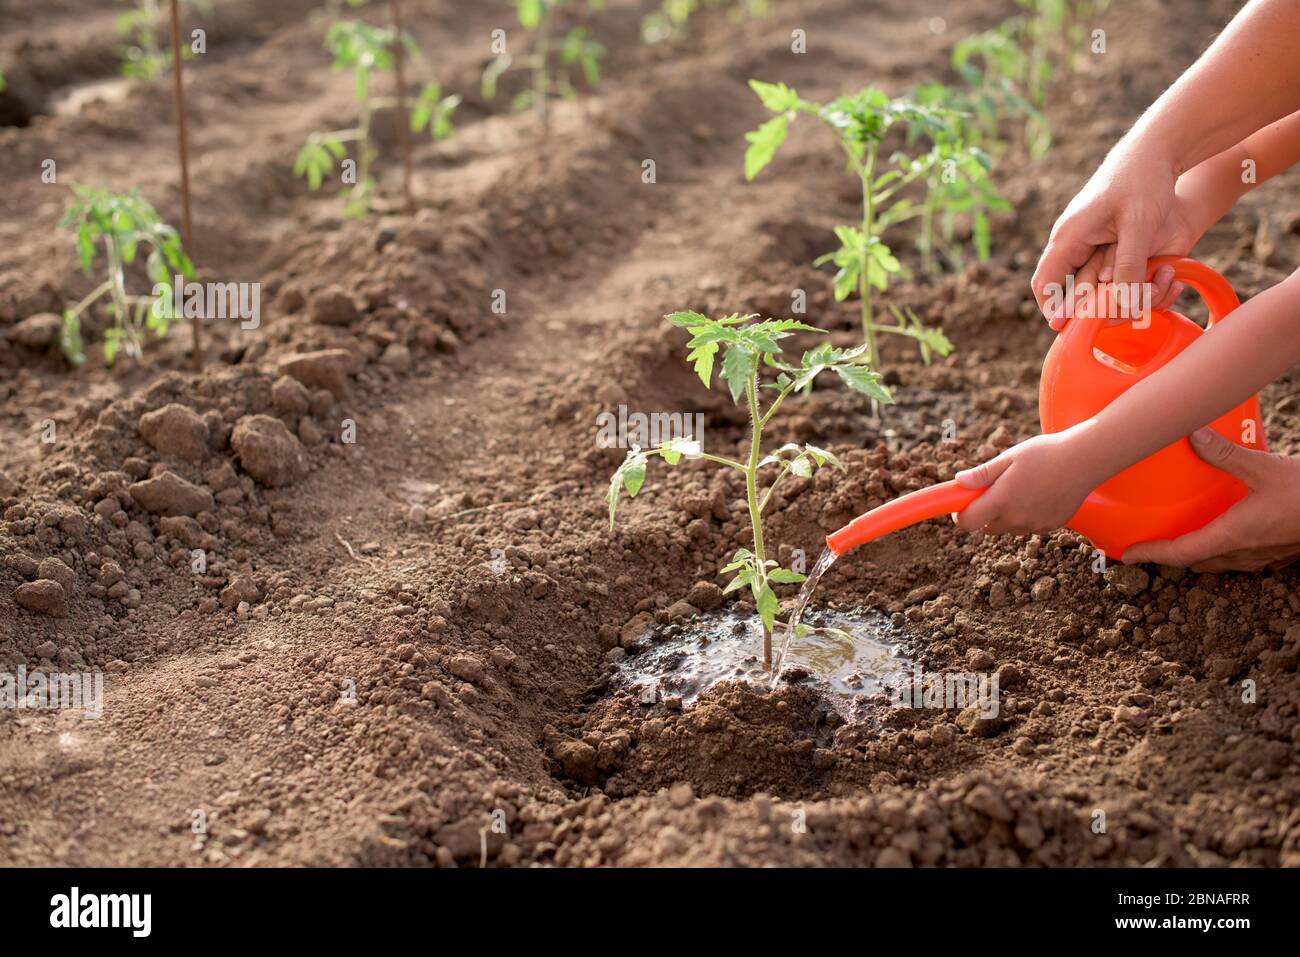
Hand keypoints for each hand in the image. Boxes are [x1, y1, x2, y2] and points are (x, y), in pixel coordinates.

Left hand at [953, 427, 1101, 536]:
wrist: (1085, 460)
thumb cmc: (1045, 453)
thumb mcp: (1009, 458)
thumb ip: (982, 474)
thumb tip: (958, 482)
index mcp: (1001, 500)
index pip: (969, 522)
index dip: (960, 516)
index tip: (961, 506)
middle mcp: (1017, 518)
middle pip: (988, 528)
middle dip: (985, 514)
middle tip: (994, 491)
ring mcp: (1035, 525)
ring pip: (1010, 527)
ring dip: (1008, 515)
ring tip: (1023, 487)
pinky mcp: (1051, 526)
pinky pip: (1030, 526)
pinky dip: (1028, 515)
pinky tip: (1040, 494)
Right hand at [1032, 137, 1200, 329]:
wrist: (1160, 150)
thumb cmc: (1142, 180)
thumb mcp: (1138, 226)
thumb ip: (1127, 268)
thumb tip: (1121, 308)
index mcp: (1069, 238)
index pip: (1044, 284)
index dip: (1053, 310)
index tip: (1070, 329)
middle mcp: (1078, 246)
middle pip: (1076, 293)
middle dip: (1105, 305)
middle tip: (1135, 306)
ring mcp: (1098, 247)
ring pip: (1104, 288)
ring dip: (1133, 292)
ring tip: (1165, 277)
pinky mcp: (1117, 246)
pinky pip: (1123, 276)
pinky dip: (1145, 282)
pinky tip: (1168, 272)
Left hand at [1122, 428, 1299, 570]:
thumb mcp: (1267, 468)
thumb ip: (1227, 454)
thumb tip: (1192, 435)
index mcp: (1234, 536)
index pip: (1181, 553)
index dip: (1151, 555)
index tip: (1126, 554)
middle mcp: (1245, 552)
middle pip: (1196, 561)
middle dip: (1169, 555)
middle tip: (1147, 541)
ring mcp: (1264, 556)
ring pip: (1219, 562)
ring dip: (1196, 552)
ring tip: (1178, 535)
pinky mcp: (1278, 551)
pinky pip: (1240, 557)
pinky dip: (1221, 548)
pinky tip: (1223, 528)